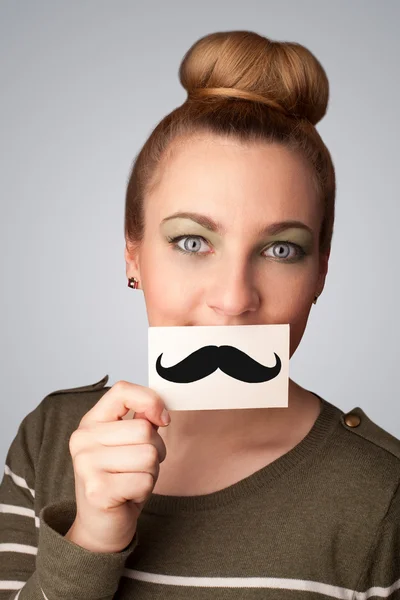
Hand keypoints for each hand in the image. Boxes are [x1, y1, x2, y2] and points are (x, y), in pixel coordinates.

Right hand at [65, 380, 169, 552]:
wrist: (100, 526)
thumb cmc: (120, 479)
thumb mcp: (128, 444)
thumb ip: (141, 420)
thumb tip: (159, 412)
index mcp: (90, 422)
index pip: (122, 391)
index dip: (150, 401)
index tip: (162, 419)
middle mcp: (83, 439)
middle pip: (144, 430)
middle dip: (156, 450)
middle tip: (139, 467)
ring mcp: (87, 465)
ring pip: (149, 455)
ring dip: (151, 472)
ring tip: (133, 480)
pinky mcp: (98, 490)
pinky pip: (145, 480)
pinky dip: (145, 490)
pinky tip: (128, 495)